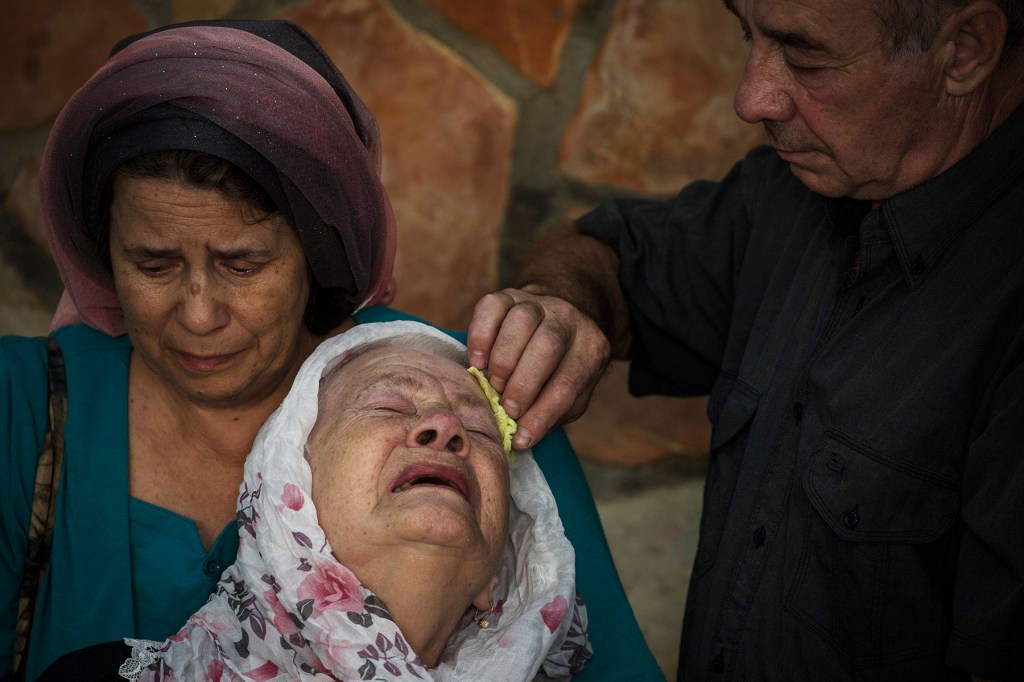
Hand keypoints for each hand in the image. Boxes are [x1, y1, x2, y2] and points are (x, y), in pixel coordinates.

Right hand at [466, 287, 611, 449]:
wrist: (556, 322)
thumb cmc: (559, 370)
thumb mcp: (569, 396)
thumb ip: (549, 414)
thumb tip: (519, 437)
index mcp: (592, 348)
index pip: (569, 383)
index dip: (543, 414)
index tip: (521, 437)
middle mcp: (569, 319)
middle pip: (547, 345)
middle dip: (523, 383)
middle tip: (507, 409)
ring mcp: (538, 303)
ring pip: (521, 321)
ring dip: (503, 359)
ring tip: (494, 384)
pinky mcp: (509, 295)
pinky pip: (492, 307)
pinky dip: (481, 336)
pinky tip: (479, 361)